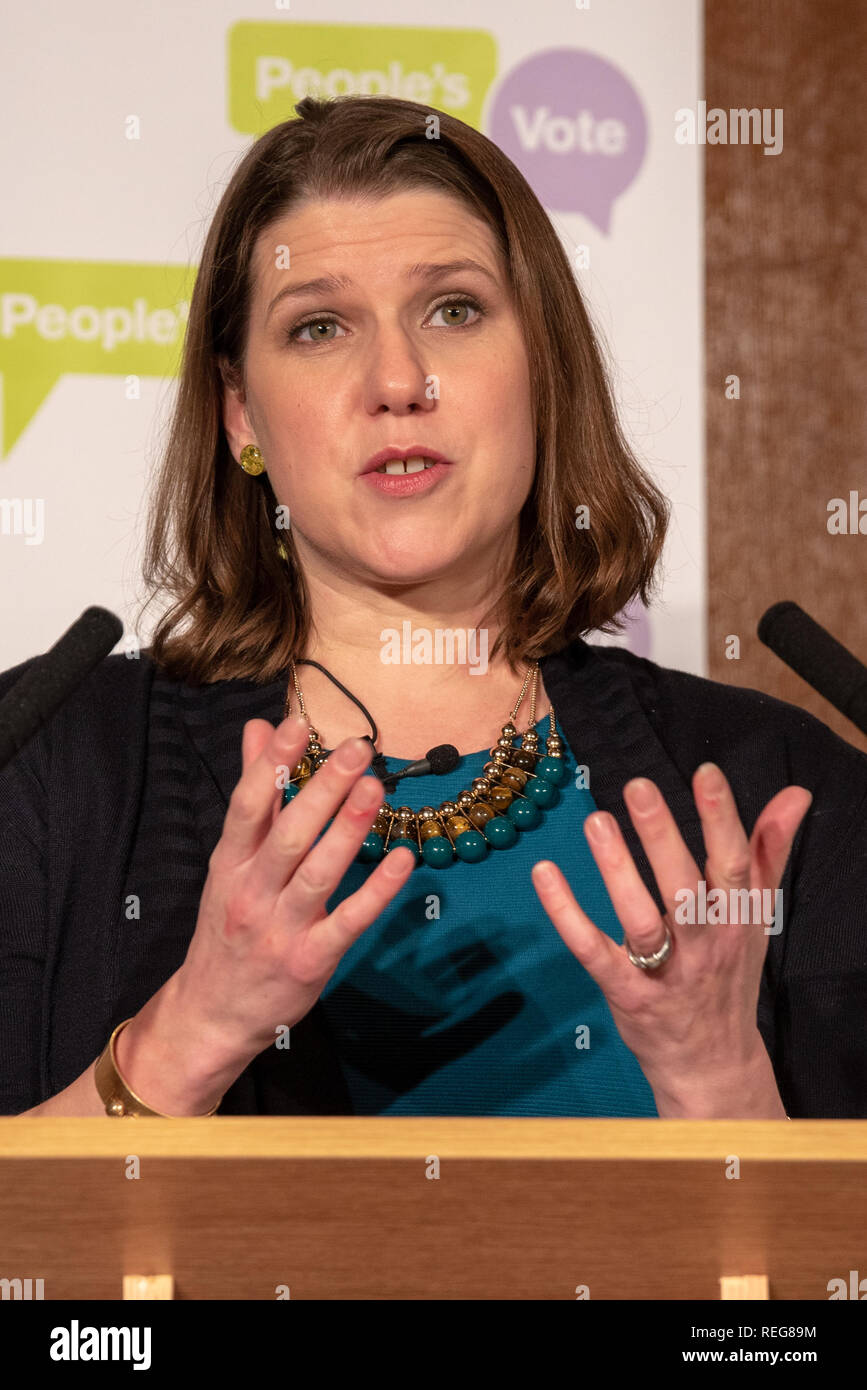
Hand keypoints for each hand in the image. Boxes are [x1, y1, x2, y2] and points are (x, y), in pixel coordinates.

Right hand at [175, 715, 415, 1060]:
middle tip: (356, 749)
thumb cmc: (228, 927)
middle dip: (322, 789)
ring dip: (348, 830)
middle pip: (289, 834)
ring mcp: (281, 928)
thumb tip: (257, 729)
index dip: (270, 763)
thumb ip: (253, 794)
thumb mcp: (230, 862)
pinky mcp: (311, 960)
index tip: (297, 723)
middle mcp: (252, 892)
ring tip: (376, 789)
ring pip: (317, 873)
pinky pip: (349, 921)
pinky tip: (404, 859)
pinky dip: (378, 891)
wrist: (211, 1014)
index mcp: (231, 863)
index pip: (248, 805)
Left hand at [531, 762, 811, 1116]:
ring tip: (595, 821)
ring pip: (642, 919)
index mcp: (737, 918)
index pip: (734, 863)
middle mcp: (706, 944)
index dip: (722, 818)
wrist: (712, 1063)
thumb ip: (769, 851)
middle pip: (686, 887)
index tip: (705, 772)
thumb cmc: (729, 973)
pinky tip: (545, 874)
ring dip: (617, 871)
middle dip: (663, 837)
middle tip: (638, 786)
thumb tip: (796, 794)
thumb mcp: (757, 914)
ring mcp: (666, 972)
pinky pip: (594, 952)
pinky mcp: (627, 993)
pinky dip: (567, 914)